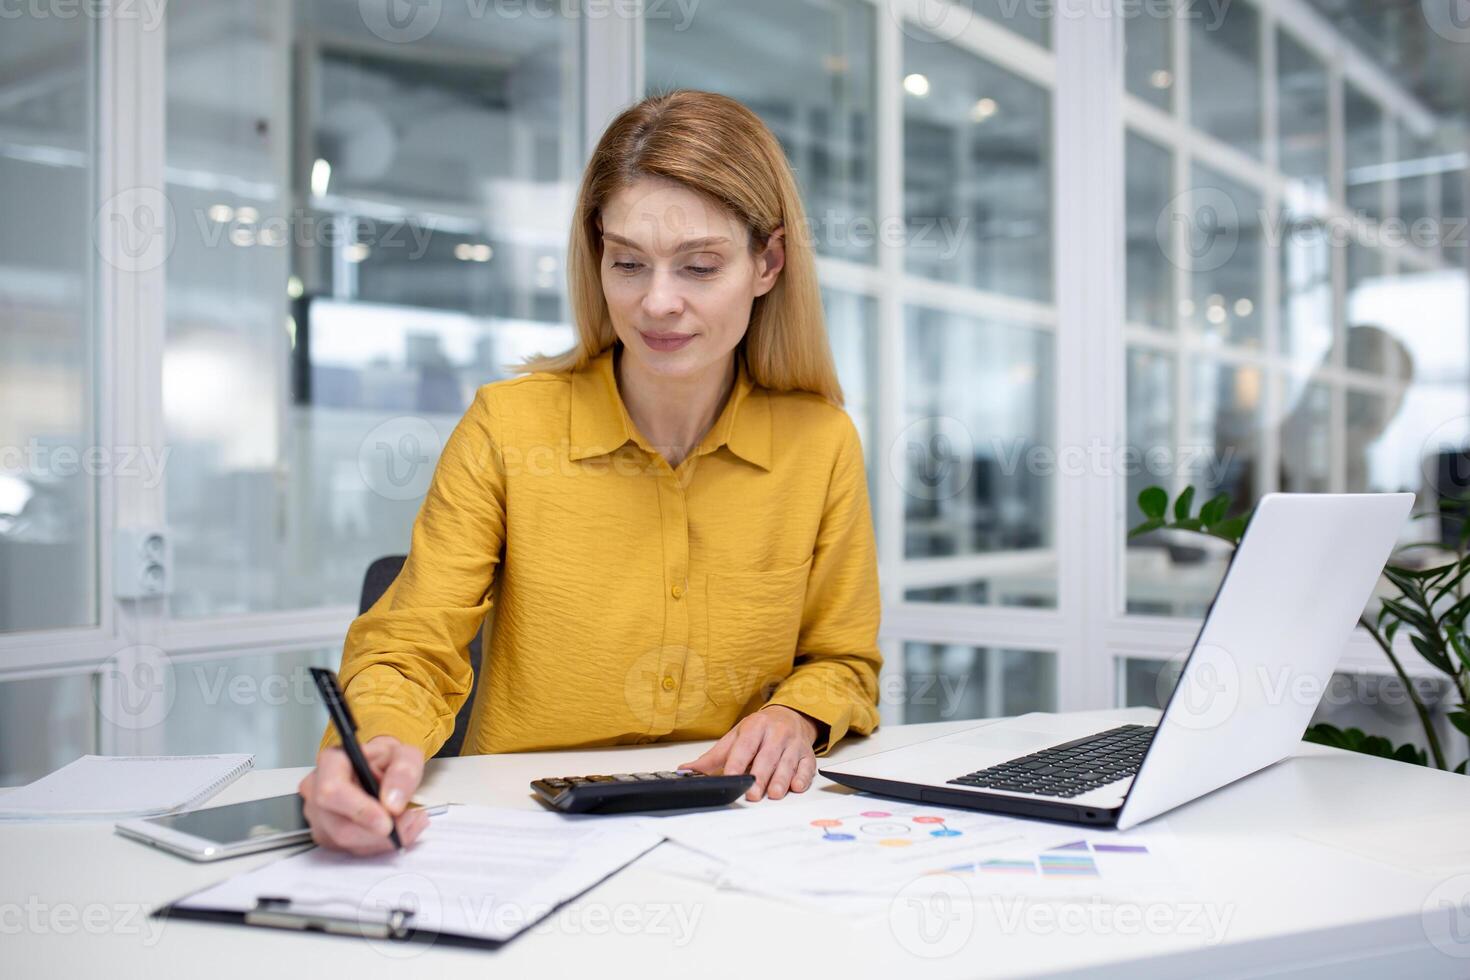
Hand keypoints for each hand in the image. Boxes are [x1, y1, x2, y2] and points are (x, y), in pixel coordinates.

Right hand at [298, 736, 428, 854]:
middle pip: (339, 826)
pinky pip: (352, 850)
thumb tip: (392, 803)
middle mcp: (317, 789)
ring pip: (347, 843)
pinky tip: (397, 830)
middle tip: (409, 820)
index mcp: (332, 761)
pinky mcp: (327, 836)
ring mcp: (318, 816)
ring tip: (409, 820)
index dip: (360, 810)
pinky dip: (380, 845)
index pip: (332, 791)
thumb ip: (404, 771)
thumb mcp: (405, 754)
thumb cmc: (388, 759)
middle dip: (379, 833)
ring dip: (384, 840)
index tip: (387, 821)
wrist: (385, 769)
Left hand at [679, 705, 818, 801]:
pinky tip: (795, 786)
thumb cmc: (759, 731)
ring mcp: (793, 743)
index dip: (737, 763)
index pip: (745, 746)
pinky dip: (802, 777)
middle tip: (752, 794)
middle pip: (767, 756)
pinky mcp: (807, 754)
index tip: (730, 777)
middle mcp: (776, 733)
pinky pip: (807, 766)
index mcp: (755, 726)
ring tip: (773, 794)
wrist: (789, 716)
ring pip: (787, 762)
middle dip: (760, 776)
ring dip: (781, 779)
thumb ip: (713, 758)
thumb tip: (686, 770)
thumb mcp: (735, 738)